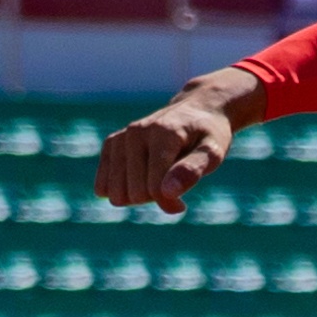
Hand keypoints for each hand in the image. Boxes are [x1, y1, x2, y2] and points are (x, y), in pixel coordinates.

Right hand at [95, 73, 259, 212]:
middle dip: (154, 198)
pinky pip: (103, 186)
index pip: (155, 188)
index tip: (182, 205)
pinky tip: (139, 179)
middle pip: (135, 194)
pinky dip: (121, 190)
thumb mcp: (213, 152)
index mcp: (163, 134)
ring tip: (157, 179)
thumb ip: (193, 170)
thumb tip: (168, 191)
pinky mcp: (111, 144)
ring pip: (116, 194)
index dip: (169, 203)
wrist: (197, 111)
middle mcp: (136, 132)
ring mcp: (121, 137)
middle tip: (171, 183)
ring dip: (138, 196)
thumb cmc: (207, 136)